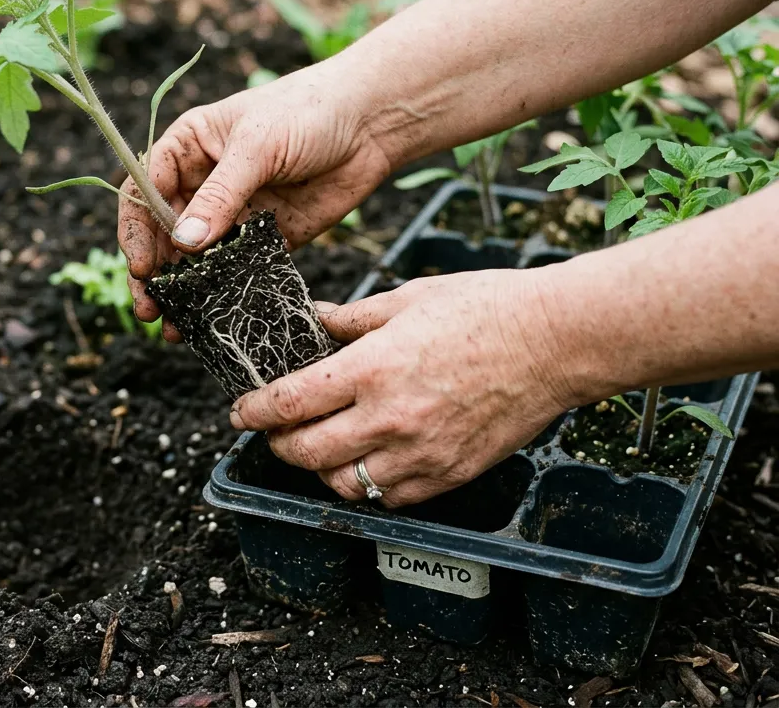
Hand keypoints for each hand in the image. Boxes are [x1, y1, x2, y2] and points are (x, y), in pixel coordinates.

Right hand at [117, 57, 390, 338]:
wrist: (371, 124)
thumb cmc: (308, 111)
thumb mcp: (258, 146)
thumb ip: (221, 195)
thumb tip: (184, 244)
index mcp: (188, 148)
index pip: (144, 190)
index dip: (137, 229)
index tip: (142, 266)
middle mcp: (204, 182)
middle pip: (163, 232)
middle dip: (154, 271)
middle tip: (150, 310)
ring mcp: (234, 212)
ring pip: (196, 258)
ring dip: (184, 291)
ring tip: (176, 326)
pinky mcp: (265, 238)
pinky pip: (235, 269)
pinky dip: (222, 293)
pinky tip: (214, 316)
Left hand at [230, 269, 576, 506]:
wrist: (556, 341)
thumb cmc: (485, 309)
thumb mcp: (406, 299)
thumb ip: (350, 319)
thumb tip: (312, 321)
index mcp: (373, 368)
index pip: (291, 403)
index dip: (255, 411)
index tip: (241, 411)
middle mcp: (391, 418)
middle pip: (307, 453)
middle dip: (278, 445)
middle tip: (273, 432)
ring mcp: (422, 452)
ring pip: (344, 485)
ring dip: (320, 469)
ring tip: (321, 446)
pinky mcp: (450, 473)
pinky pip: (390, 497)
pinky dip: (368, 485)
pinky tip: (368, 460)